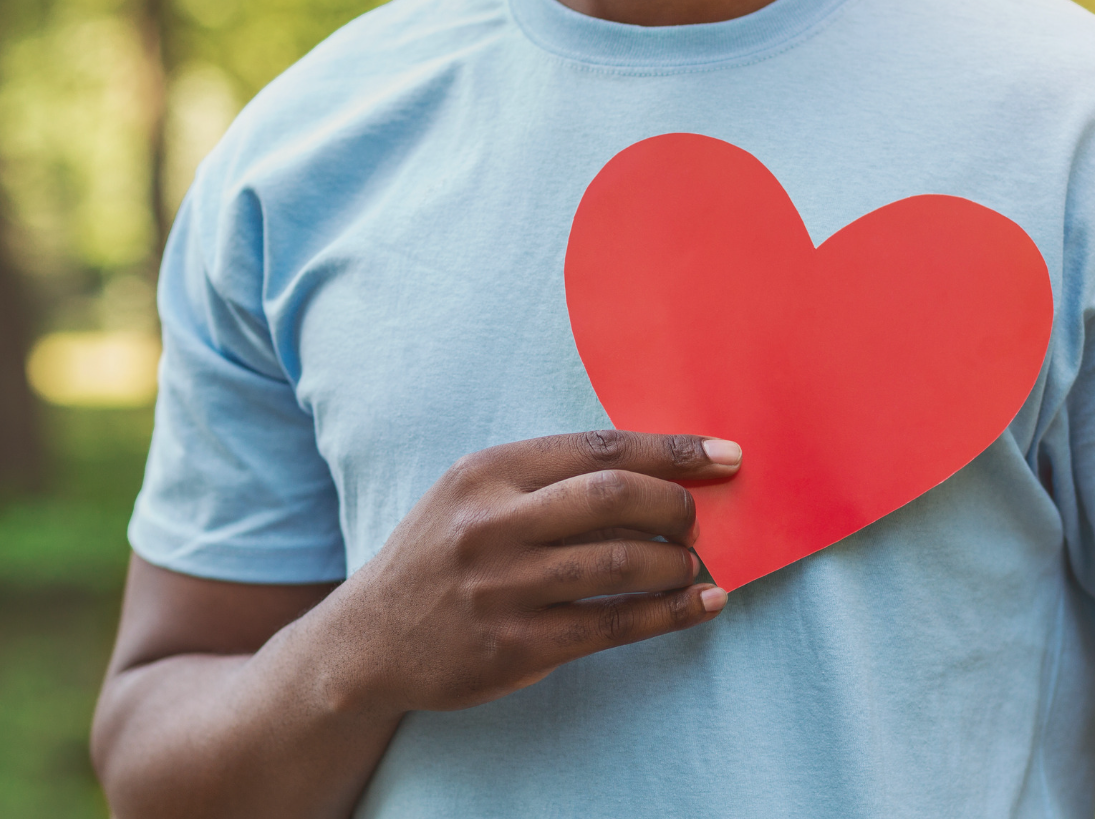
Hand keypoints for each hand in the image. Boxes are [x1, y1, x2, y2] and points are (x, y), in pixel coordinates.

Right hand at [307, 429, 740, 714]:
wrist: (370, 639)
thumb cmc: (440, 556)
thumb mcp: (471, 496)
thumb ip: (546, 481)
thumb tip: (656, 474)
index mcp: (485, 473)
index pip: (598, 448)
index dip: (672, 450)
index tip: (725, 456)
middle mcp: (491, 524)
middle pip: (614, 497)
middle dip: (677, 505)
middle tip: (698, 520)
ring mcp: (502, 588)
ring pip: (622, 563)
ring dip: (678, 563)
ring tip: (694, 565)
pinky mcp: (515, 646)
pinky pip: (614, 624)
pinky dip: (670, 613)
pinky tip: (702, 605)